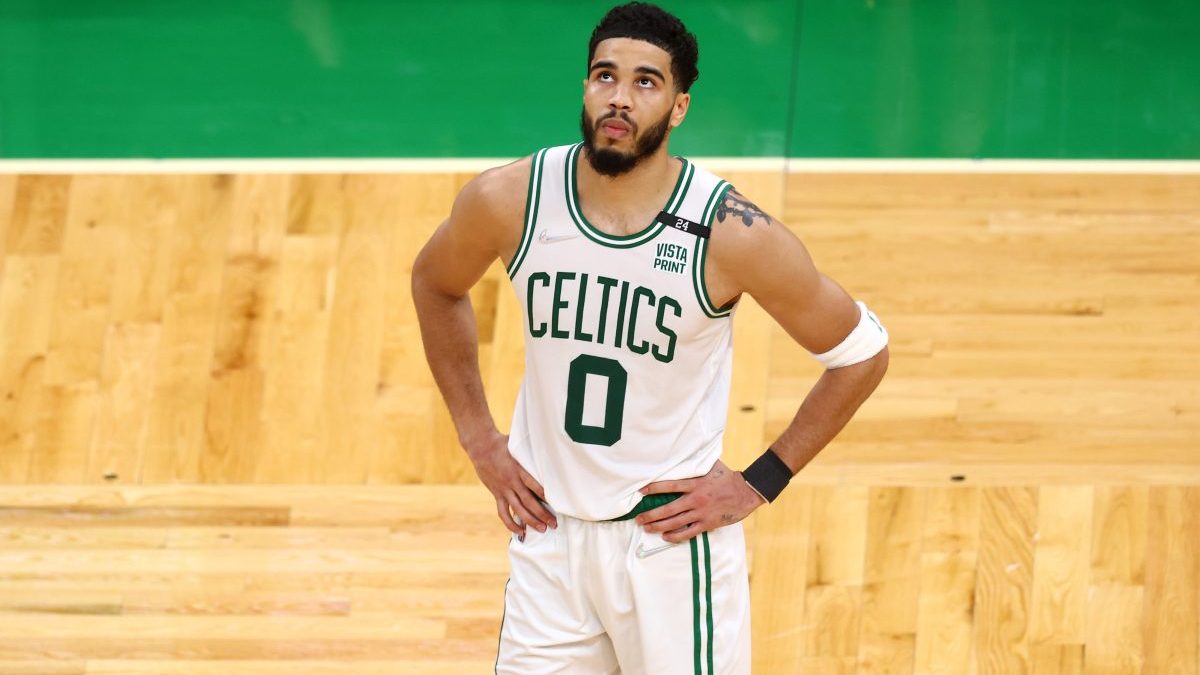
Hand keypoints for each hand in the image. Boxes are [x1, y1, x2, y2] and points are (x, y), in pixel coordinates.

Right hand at [465, 430, 556, 538]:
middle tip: (554, 524)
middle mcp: (511, 481)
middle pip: (528, 501)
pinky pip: (503, 512)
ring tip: (542, 529)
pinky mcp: (497, 494)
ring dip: (530, 521)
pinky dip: (510, 524)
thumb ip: (531, 451)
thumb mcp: (518, 445)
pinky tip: (520, 532)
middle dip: (542, 514)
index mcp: (518, 469)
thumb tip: (548, 446)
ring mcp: (503, 490)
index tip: (557, 503)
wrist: (480, 447)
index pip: (533, 484)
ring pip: (517, 509)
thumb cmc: (503, 443)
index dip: (544, 494)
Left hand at [635, 459, 766, 543]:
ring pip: (675, 523)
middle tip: (638, 518)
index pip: (670, 486)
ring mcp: (701, 513)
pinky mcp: (708, 524)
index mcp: (696, 484)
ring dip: (659, 526)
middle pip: (668, 509)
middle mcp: (696, 499)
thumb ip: (697, 463)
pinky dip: (676, 536)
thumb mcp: (712, 466)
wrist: (747, 492)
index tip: (641, 491)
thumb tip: (686, 451)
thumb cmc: (728, 478)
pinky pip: (688, 533)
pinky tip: (666, 536)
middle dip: (651, 515)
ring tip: (647, 527)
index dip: (654, 488)